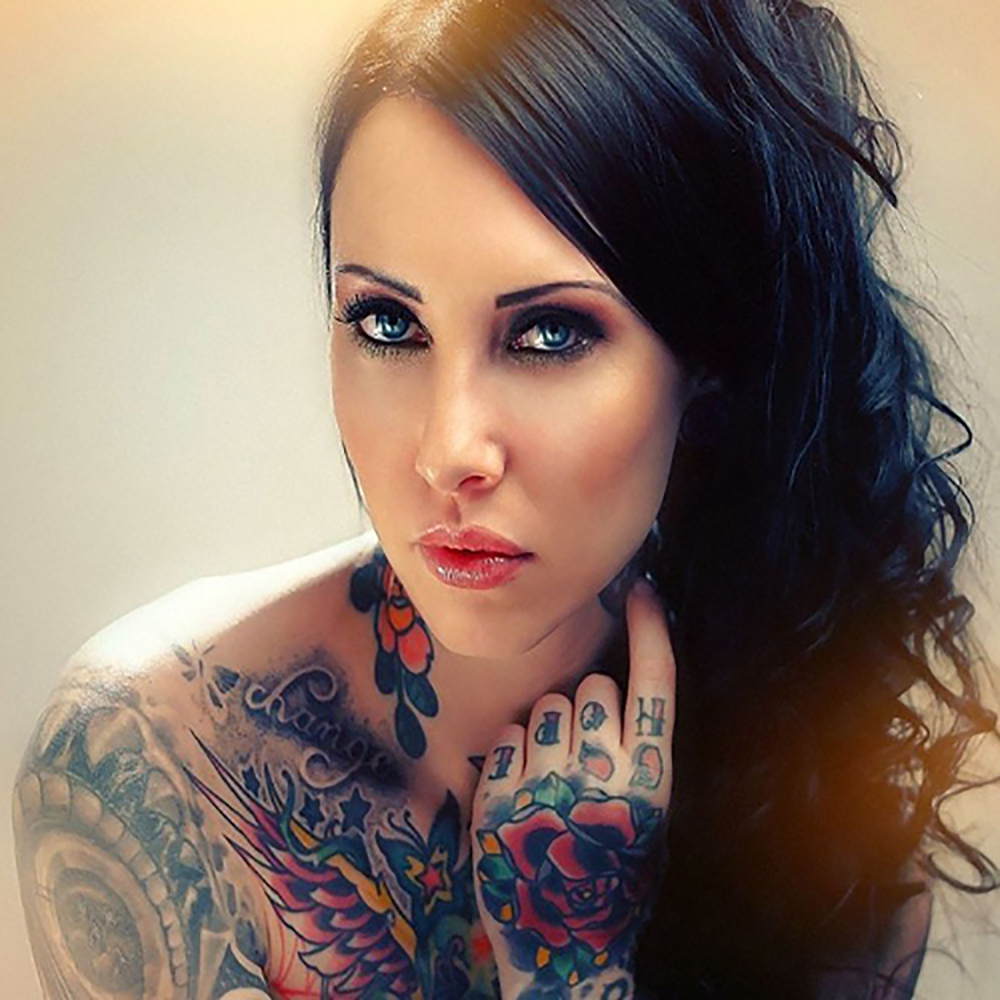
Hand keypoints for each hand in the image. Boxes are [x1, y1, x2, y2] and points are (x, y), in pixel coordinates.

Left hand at [471, 579, 674, 996]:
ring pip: (549, 707)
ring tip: (554, 779)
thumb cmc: (610, 881)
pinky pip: (509, 737)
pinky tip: (525, 791)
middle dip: (589, 706)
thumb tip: (616, 691)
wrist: (566, 956)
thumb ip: (635, 759)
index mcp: (651, 784)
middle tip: (585, 753)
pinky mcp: (500, 801)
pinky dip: (515, 754)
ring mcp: (548, 788)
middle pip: (593, 689)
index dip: (652, 631)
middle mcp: (603, 780)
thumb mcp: (645, 823)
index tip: (643, 591)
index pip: (655, 684)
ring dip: (552, 730)